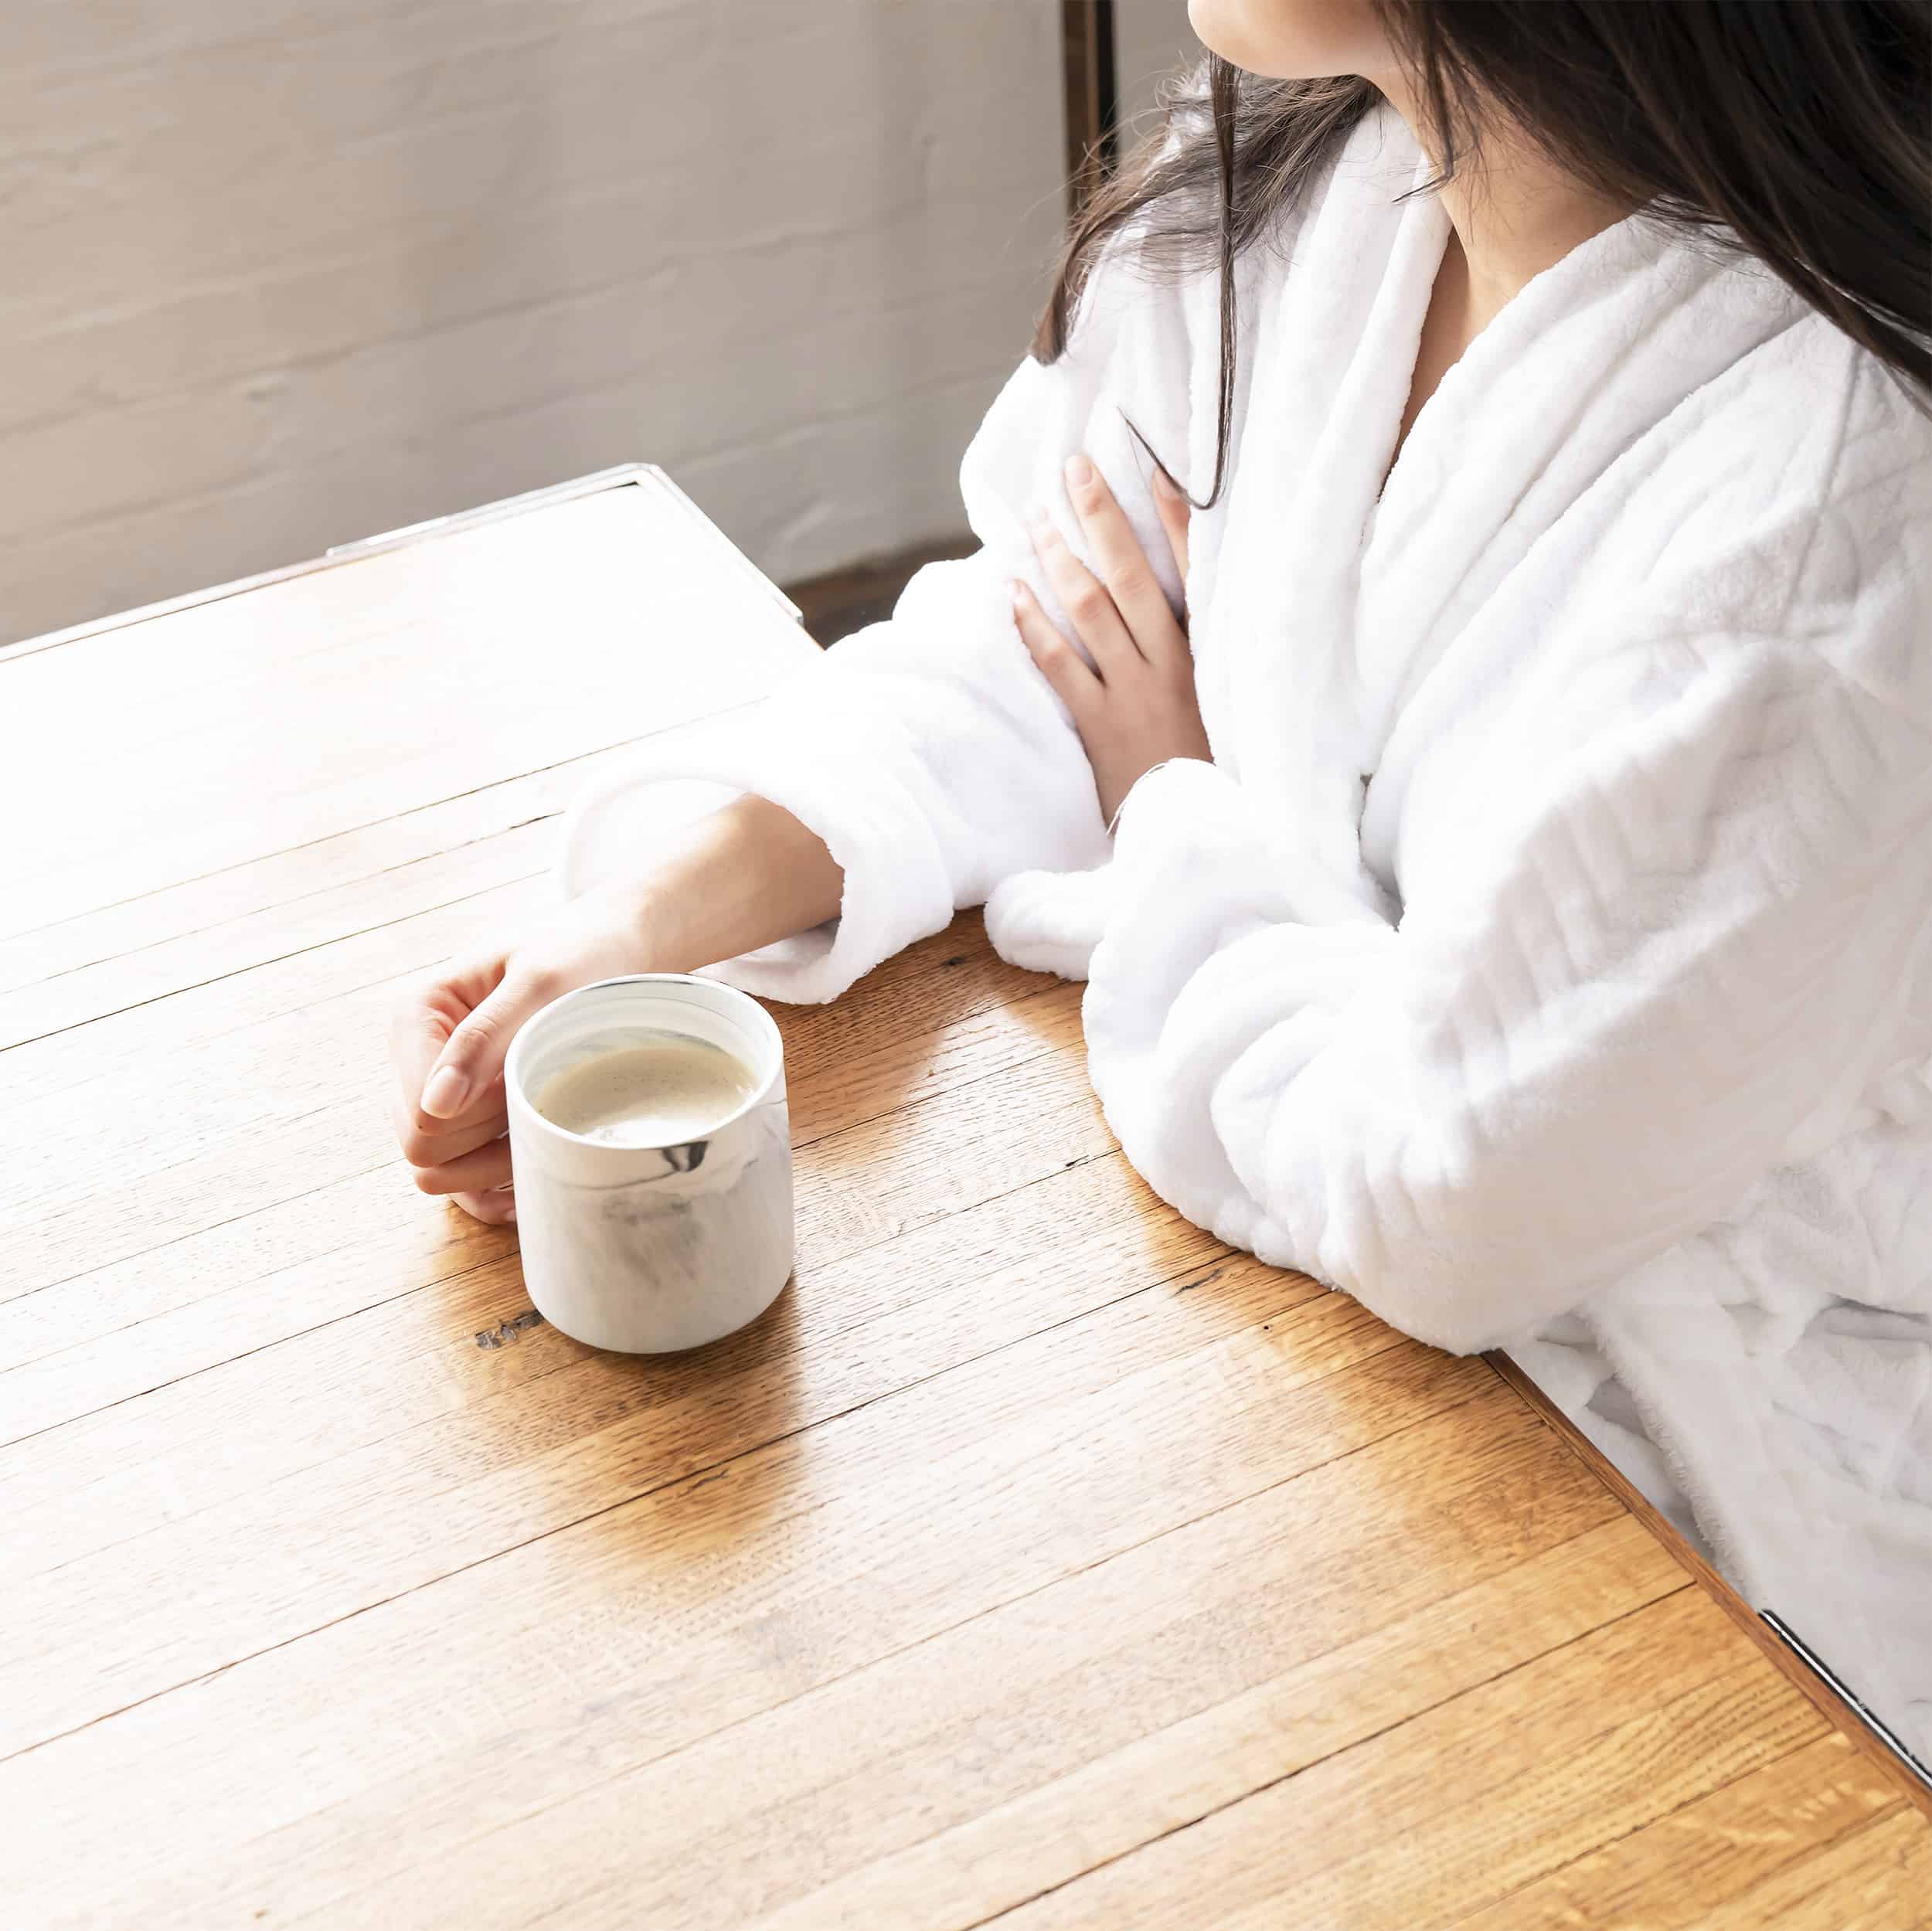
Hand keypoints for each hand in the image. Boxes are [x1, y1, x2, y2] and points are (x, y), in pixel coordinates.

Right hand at [389, 873, 668, 1223]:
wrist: (617, 953)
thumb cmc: (579, 954)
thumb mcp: (539, 983)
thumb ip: (484, 1040)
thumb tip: (432, 1107)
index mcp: (417, 1018)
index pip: (419, 1113)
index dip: (478, 1114)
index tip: (529, 1078)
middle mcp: (418, 1062)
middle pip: (424, 1150)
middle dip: (488, 1141)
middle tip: (547, 1098)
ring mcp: (441, 1097)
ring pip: (440, 1175)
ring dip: (497, 1168)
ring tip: (552, 1127)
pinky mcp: (470, 1122)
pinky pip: (464, 1186)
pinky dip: (497, 1190)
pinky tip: (541, 1170)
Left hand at [1012, 452, 1208, 824]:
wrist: (1196, 830)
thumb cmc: (1211, 764)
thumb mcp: (1224, 700)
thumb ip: (1205, 646)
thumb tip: (1176, 595)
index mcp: (1209, 655)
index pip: (1195, 574)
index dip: (1175, 521)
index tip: (1154, 473)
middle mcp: (1171, 665)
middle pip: (1132, 576)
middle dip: (1101, 518)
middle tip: (1075, 470)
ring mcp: (1133, 693)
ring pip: (1091, 611)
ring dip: (1060, 560)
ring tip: (1036, 520)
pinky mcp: (1100, 725)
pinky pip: (1061, 666)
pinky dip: (1034, 627)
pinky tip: (1013, 593)